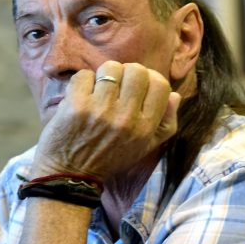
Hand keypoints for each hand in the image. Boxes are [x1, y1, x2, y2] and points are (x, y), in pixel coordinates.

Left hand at [31, 61, 180, 182]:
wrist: (70, 175)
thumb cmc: (109, 159)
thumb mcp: (145, 148)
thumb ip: (165, 123)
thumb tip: (175, 95)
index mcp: (145, 128)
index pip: (160, 85)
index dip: (150, 78)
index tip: (137, 84)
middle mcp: (126, 118)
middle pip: (136, 71)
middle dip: (126, 72)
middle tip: (116, 84)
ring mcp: (100, 110)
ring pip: (110, 68)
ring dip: (103, 75)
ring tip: (99, 89)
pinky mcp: (76, 105)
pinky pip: (84, 75)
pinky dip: (82, 82)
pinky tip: (81, 95)